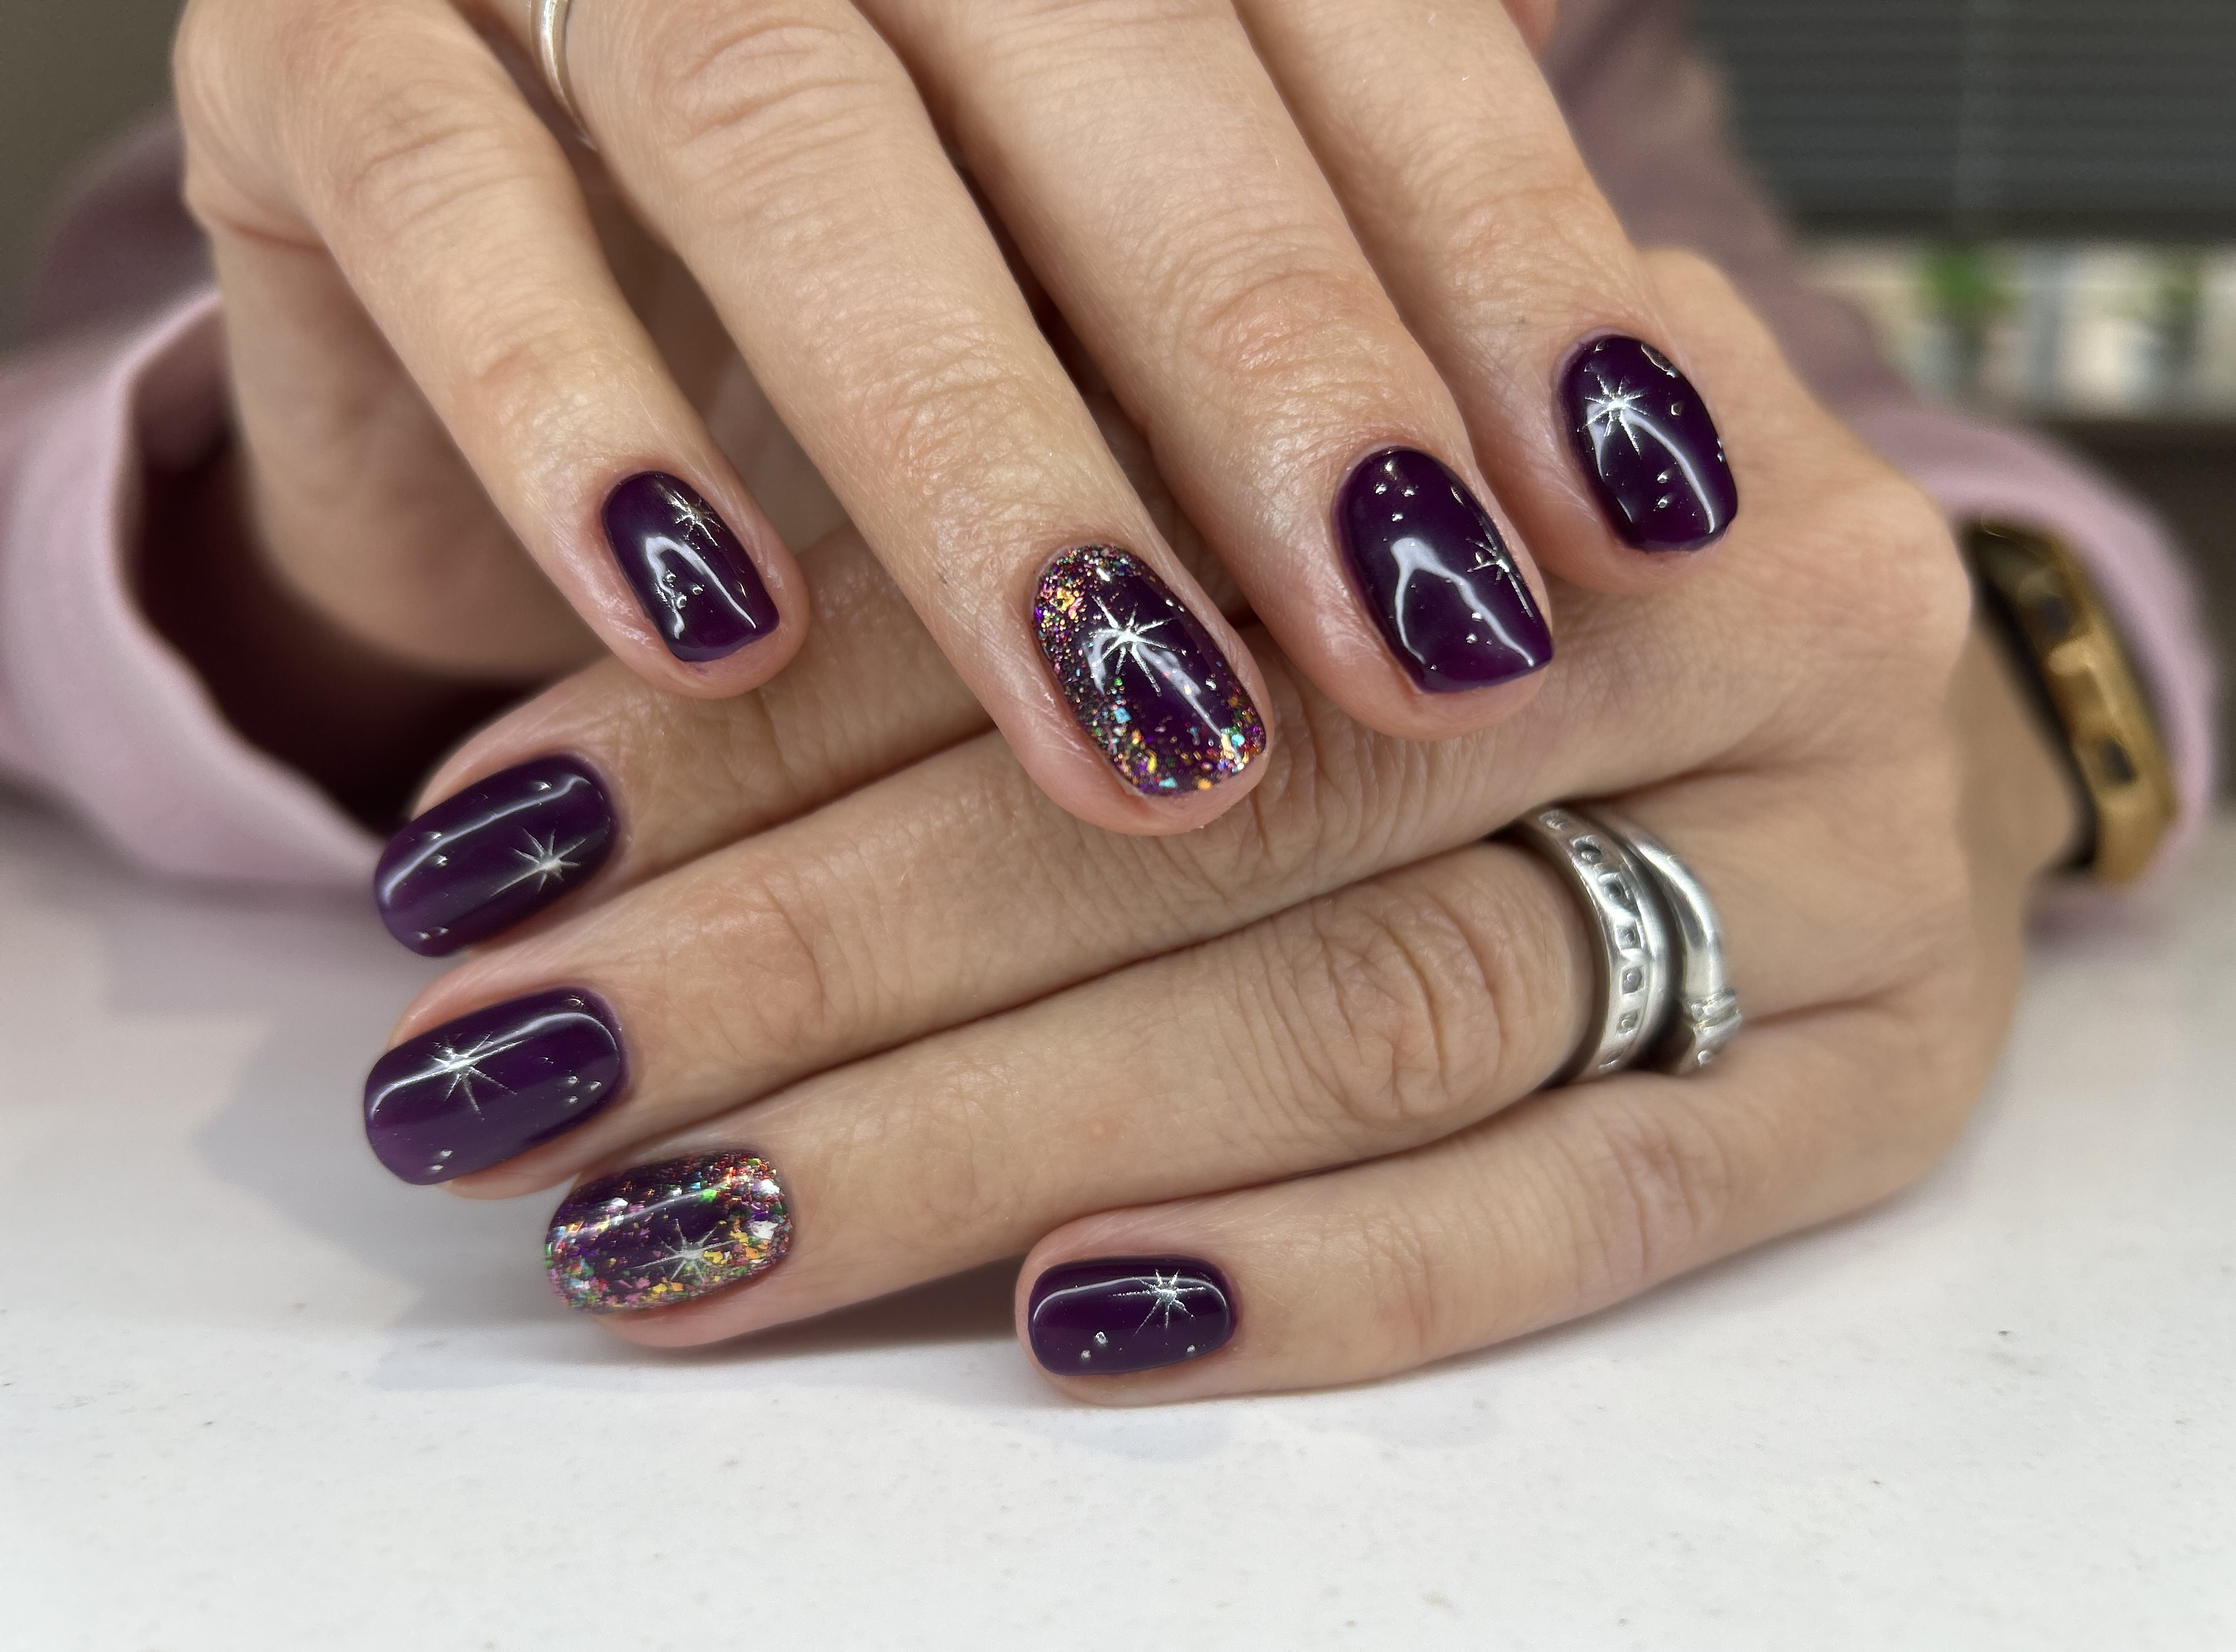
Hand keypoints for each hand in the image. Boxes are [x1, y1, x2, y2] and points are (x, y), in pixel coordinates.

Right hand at [173, 0, 1734, 836]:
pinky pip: (438, 194)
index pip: (1349, 16)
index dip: (1499, 254)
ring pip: (784, 129)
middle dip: (1279, 366)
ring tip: (1133, 723)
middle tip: (1422, 643)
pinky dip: (566, 410)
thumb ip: (1320, 297)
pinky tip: (708, 629)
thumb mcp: (1102, 306)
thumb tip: (1645, 441)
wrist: (476, 306)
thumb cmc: (859, 321)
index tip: (1631, 512)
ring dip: (976, 450)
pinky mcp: (316, 54)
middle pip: (1108, 60)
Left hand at [359, 253, 2078, 1397]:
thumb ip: (1000, 553)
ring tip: (681, 1228)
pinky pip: (1592, 1216)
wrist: (1799, 645)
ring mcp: (1852, 866)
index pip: (1108, 555)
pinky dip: (1322, 1278)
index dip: (769, 720)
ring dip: (990, 1141)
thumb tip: (581, 773)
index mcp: (1554, 370)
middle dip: (826, 963)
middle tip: (523, 1074)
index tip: (492, 855)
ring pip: (1374, 1021)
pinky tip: (1064, 1322)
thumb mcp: (1239, 468)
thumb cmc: (1450, 550)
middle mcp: (1739, 604)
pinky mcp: (1887, 1090)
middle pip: (1235, 809)